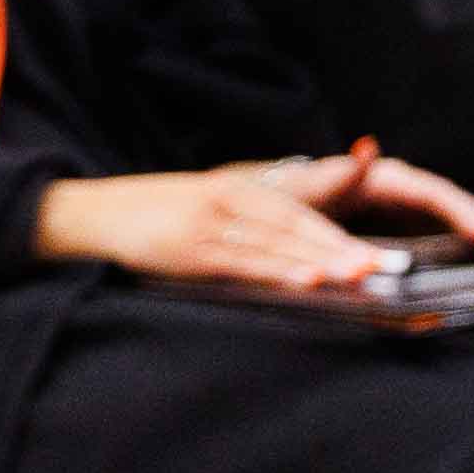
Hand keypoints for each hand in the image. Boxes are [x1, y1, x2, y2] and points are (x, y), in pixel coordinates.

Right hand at [35, 159, 396, 290]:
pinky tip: (305, 283)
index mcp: (229, 189)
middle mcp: (224, 200)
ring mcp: (206, 224)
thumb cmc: (147, 218)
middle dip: (339, 246)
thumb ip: (240, 225)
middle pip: (293, 224)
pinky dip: (278, 272)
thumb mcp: (197, 208)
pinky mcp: (189, 248)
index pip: (294, 211)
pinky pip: (243, 262)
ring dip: (319, 261)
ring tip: (359, 276)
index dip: (336, 230)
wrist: (89, 213)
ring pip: (275, 243)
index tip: (375, 252)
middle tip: (384, 267)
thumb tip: (288, 255)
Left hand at [284, 138, 473, 266]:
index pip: (435, 194)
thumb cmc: (298, 195)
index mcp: (387, 180)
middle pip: (457, 213)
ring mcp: (412, 220)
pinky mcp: (412, 241)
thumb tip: (367, 148)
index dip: (463, 214)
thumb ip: (341, 174)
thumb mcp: (313, 187)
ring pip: (459, 231)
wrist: (280, 212)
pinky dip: (473, 262)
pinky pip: (448, 249)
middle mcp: (407, 196)